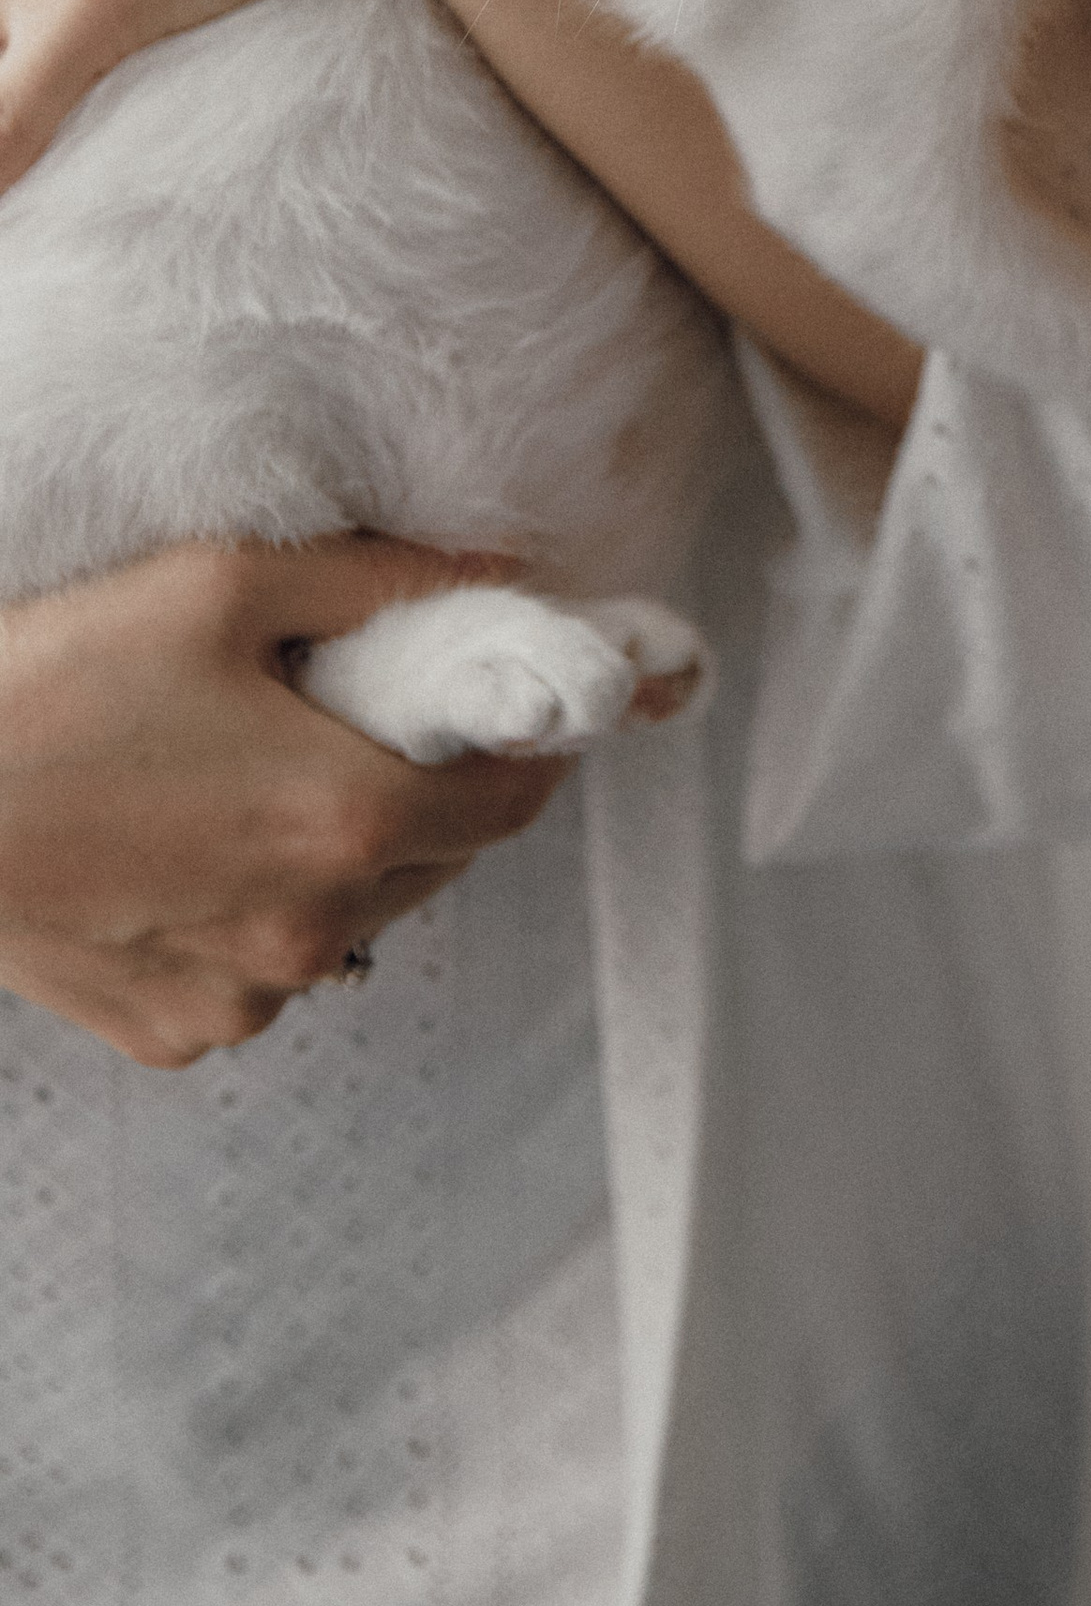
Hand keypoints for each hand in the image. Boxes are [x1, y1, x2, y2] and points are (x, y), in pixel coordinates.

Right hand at [0, 539, 571, 1067]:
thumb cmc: (49, 678)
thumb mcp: (221, 582)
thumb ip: (382, 580)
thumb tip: (499, 572)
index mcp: (347, 818)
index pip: (514, 801)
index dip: (526, 750)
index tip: (506, 714)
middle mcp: (314, 931)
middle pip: (438, 861)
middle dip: (424, 794)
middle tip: (356, 728)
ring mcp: (242, 995)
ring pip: (354, 924)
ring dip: (338, 863)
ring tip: (249, 788)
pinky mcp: (175, 1033)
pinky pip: (258, 974)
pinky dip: (250, 920)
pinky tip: (185, 855)